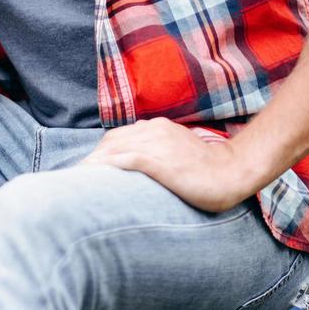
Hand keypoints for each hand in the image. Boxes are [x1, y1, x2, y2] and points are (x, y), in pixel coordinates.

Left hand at [78, 117, 256, 212]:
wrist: (233, 170)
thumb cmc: (206, 167)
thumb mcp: (177, 150)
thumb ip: (157, 150)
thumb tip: (135, 163)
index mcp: (157, 128)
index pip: (117, 137)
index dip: (99, 153)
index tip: (87, 170)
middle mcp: (154, 132)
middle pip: (110, 142)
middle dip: (91, 159)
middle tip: (75, 179)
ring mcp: (158, 146)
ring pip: (115, 149)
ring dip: (94, 164)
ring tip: (77, 181)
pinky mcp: (163, 163)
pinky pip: (128, 160)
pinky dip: (108, 166)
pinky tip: (95, 176)